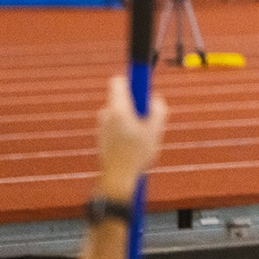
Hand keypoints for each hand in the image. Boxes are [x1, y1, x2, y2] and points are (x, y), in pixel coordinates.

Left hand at [94, 75, 167, 199]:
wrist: (118, 179)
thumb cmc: (137, 154)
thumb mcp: (157, 128)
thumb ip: (158, 108)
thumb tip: (153, 100)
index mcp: (119, 109)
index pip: (118, 81)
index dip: (131, 80)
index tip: (140, 83)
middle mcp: (106, 114)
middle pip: (122, 98)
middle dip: (135, 104)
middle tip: (147, 119)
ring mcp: (101, 125)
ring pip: (119, 112)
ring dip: (130, 119)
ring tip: (140, 136)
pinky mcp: (100, 136)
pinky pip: (115, 124)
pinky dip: (123, 129)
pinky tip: (132, 145)